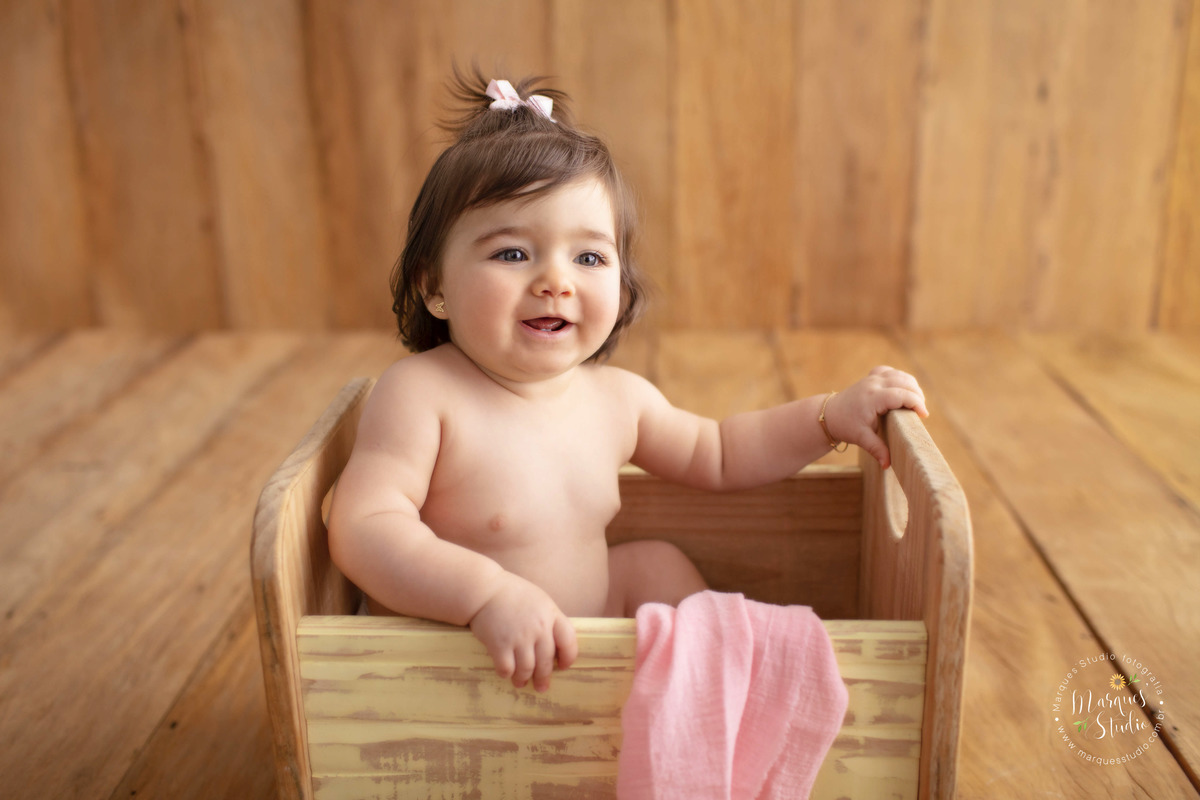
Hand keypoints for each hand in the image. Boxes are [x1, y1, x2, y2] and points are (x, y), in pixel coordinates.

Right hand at [469, 573, 578, 691]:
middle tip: (541, 686)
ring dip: (524, 678)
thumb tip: (555, 645)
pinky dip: (507, 674)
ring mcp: (519, 637)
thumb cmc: (512, 594)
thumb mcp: (539, 600)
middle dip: (544, 677)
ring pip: (527, 669)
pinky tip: (506, 673)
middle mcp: (538, 628)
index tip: (563, 666)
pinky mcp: (499, 645)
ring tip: (521, 682)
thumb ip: (549, 620)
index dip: (568, 657)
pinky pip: (507, 668)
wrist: (484, 590)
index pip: (568, 641)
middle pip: (546, 661)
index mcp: (551, 614)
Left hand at [824, 366, 927, 468]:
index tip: (923, 416)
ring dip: (911, 386)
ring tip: (915, 403)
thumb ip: (876, 449)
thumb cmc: (845, 426)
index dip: (916, 403)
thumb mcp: (861, 438)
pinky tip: (903, 390)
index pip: (901, 394)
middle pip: (904, 382)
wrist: (829, 414)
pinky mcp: (871, 377)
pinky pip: (891, 372)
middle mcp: (873, 384)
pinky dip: (900, 378)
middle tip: (920, 412)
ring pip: (899, 375)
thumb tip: (887, 465)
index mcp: (873, 397)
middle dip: (917, 395)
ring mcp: (872, 378)